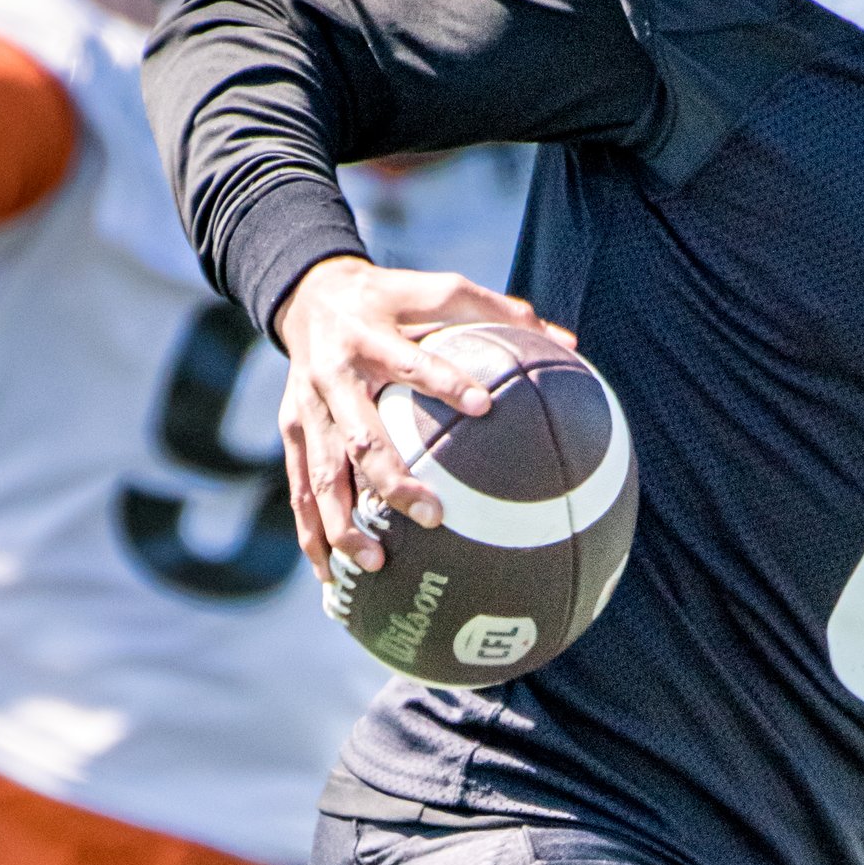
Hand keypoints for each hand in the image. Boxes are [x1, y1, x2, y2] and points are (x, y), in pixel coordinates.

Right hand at [275, 258, 569, 581]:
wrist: (308, 294)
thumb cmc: (391, 299)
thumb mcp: (437, 290)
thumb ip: (500, 312)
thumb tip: (571, 344)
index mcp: (373, 333)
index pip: (410, 359)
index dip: (444, 381)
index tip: (483, 407)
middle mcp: (335, 373)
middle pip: (360, 433)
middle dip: (392, 479)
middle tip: (433, 516)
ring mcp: (307, 407)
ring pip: (323, 473)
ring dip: (345, 521)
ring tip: (376, 562)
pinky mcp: (292, 430)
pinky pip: (299, 489)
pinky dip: (313, 533)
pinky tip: (333, 573)